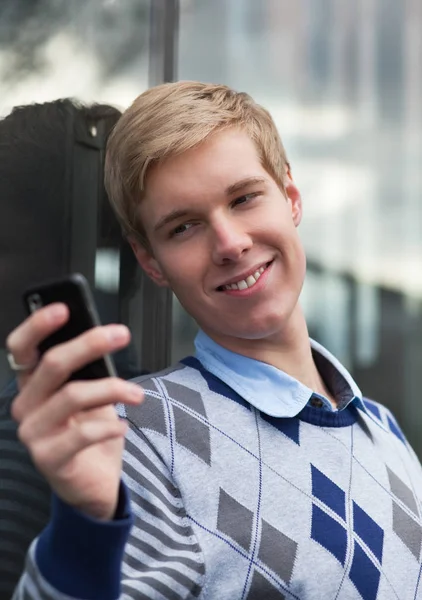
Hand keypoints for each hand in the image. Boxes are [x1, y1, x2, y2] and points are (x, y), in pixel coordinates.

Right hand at [7, 303, 143, 520]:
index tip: (64, 308)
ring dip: (112, 389)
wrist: (94, 480)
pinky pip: (83, 434)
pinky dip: (109, 426)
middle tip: (121, 335)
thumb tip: (104, 335)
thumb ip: (88, 369)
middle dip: (89, 344)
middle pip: (52, 365)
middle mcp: (26, 406)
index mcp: (33, 384)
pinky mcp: (49, 459)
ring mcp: (33, 434)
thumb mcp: (91, 394)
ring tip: (137, 395)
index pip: (21, 348)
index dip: (37, 325)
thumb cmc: (90, 429)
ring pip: (72, 396)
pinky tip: (122, 426)